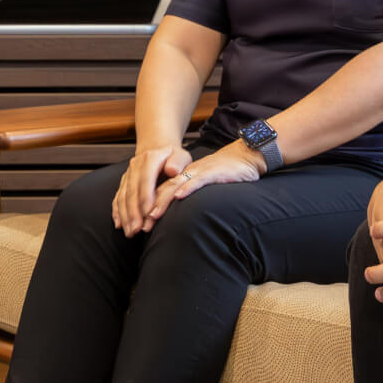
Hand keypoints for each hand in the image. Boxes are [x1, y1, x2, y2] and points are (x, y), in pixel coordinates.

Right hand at [113, 145, 190, 236]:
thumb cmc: (174, 157)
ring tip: (130, 232)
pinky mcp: (124, 182)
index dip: (146, 197)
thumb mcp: (181, 156)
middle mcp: (135, 166)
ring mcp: (128, 174)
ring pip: (123, 197)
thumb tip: (172, 170)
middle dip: (133, 212)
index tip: (149, 214)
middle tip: (137, 230)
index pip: (146, 179)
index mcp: (149, 158)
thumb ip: (178, 162)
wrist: (157, 148)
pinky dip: (117, 212)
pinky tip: (119, 225)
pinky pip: (117, 198)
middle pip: (132, 191)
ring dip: (125, 216)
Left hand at [141, 141, 263, 228]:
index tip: (137, 225)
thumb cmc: (225, 174)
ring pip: (175, 185)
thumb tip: (176, 215)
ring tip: (152, 215)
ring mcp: (199, 172)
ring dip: (162, 201)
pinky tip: (178, 196)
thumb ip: (189, 195)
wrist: (245, 157)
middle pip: (162, 189)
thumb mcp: (203, 185)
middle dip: (149, 208)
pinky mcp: (213, 172)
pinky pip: (198, 179)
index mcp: (182, 177)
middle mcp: (187, 173)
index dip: (146, 207)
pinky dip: (187, 188)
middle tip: (140, 226)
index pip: (159, 191)